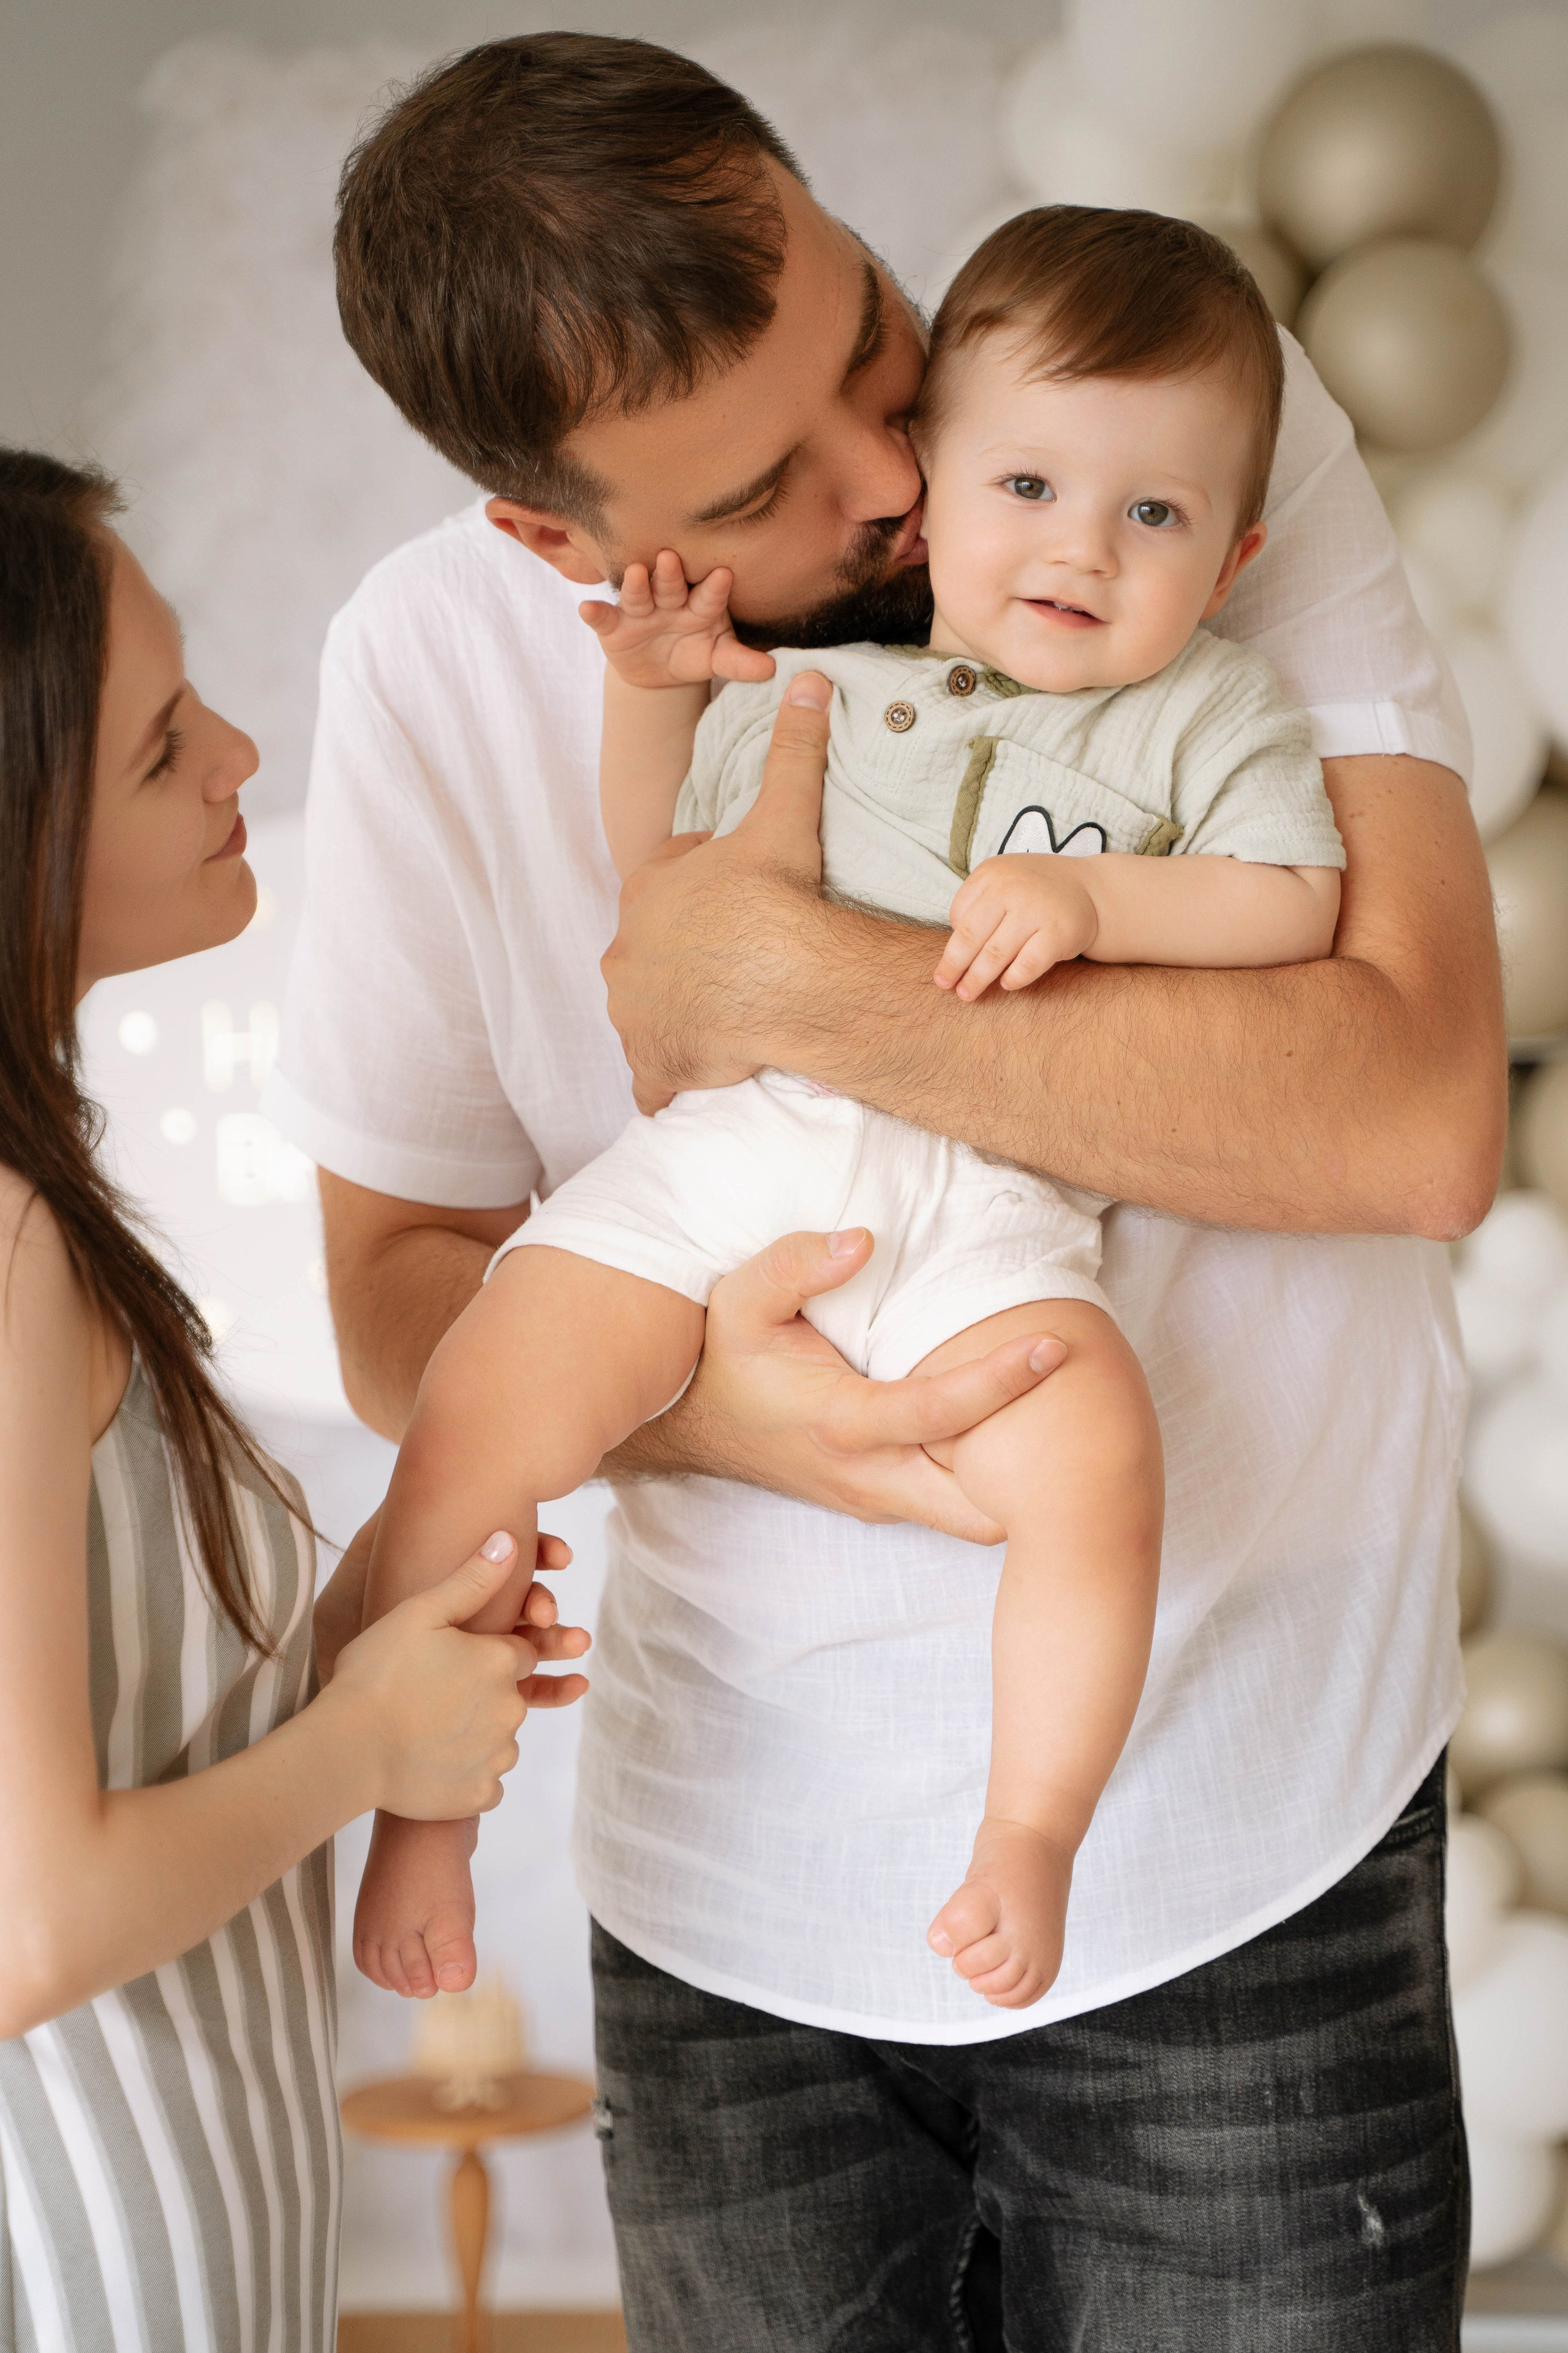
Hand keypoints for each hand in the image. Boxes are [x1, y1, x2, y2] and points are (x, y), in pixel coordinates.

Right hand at [327, 1534, 582, 1819]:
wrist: (347, 1750)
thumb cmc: (377, 1674)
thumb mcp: (419, 1612)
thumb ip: (471, 1579)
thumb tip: (509, 1541)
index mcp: (501, 1661)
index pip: (522, 1649)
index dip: (491, 1651)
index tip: (457, 1658)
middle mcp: (510, 1709)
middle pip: (510, 1696)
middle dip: (482, 1694)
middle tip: (432, 1695)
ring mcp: (496, 1756)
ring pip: (499, 1740)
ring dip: (476, 1734)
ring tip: (427, 1729)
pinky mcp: (478, 1794)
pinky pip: (484, 1781)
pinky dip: (465, 1773)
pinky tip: (431, 1762)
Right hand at [353, 1813, 479, 1999]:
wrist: (424, 1814)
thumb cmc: (436, 1867)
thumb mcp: (451, 1915)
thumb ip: (452, 1954)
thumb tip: (453, 1987)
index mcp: (387, 1939)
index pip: (407, 1981)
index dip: (432, 1983)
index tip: (448, 1976)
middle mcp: (377, 1929)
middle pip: (394, 1971)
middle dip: (418, 1977)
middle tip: (440, 1972)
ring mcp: (378, 1910)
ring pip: (384, 1955)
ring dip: (406, 1966)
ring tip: (427, 1969)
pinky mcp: (385, 1894)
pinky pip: (384, 1934)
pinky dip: (393, 1948)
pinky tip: (410, 1947)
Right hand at [579, 550, 776, 687]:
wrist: (659, 673)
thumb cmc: (695, 653)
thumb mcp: (716, 659)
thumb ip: (740, 663)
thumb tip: (772, 670)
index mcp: (701, 605)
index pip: (709, 595)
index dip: (715, 587)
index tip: (724, 575)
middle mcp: (670, 600)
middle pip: (671, 586)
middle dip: (671, 573)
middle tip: (673, 558)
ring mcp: (640, 610)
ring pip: (638, 594)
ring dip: (635, 583)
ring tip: (636, 572)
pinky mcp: (614, 626)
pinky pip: (603, 617)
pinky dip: (594, 613)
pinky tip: (585, 608)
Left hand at [602, 671, 832, 1111]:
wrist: (778, 979)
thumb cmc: (774, 899)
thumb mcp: (782, 817)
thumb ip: (792, 751)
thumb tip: (808, 680)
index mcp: (647, 890)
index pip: (670, 884)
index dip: (708, 889)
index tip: (744, 901)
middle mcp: (625, 950)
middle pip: (654, 948)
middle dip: (686, 954)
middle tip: (737, 962)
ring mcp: (633, 1010)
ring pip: (647, 1008)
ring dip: (675, 1012)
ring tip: (722, 1015)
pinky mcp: (650, 1061)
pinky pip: (651, 1077)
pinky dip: (664, 1079)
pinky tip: (690, 1077)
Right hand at [645, 1229, 1066, 1541]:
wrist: (682, 1425)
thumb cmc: (722, 1357)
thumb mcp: (740, 1298)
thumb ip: (798, 1264)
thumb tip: (864, 1240)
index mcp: (843, 1423)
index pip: (942, 1411)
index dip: (1004, 1380)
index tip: (1055, 1347)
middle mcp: (868, 1476)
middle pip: (979, 1507)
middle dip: (1031, 1476)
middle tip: (1078, 1413)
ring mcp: (873, 1497)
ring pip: (969, 1518)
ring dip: (1011, 1482)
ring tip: (1054, 1418)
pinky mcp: (876, 1501)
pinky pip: (948, 1506)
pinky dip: (982, 1482)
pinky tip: (1003, 1430)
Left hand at [935, 856, 1098, 1000]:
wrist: (1091, 890)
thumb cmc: (1036, 893)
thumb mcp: (1004, 883)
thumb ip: (979, 907)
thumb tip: (954, 954)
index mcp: (992, 873)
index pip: (959, 914)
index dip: (953, 941)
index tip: (950, 961)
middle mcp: (1011, 887)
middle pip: (970, 936)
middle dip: (953, 966)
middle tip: (944, 985)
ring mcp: (1036, 909)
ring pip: (995, 954)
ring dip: (977, 979)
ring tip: (967, 994)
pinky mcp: (1058, 933)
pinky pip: (1027, 965)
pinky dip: (1013, 978)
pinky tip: (1007, 985)